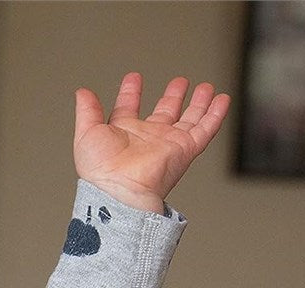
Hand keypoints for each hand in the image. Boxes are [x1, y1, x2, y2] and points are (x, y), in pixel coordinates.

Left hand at [74, 73, 229, 212]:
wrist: (119, 190)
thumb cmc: (100, 171)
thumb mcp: (87, 133)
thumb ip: (87, 110)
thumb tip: (82, 92)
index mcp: (122, 134)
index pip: (128, 108)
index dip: (130, 93)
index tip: (133, 78)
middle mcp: (147, 139)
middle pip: (164, 113)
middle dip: (172, 97)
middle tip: (179, 82)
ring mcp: (167, 144)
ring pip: (189, 119)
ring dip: (198, 103)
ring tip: (206, 88)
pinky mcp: (185, 150)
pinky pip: (205, 129)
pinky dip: (216, 115)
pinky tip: (222, 100)